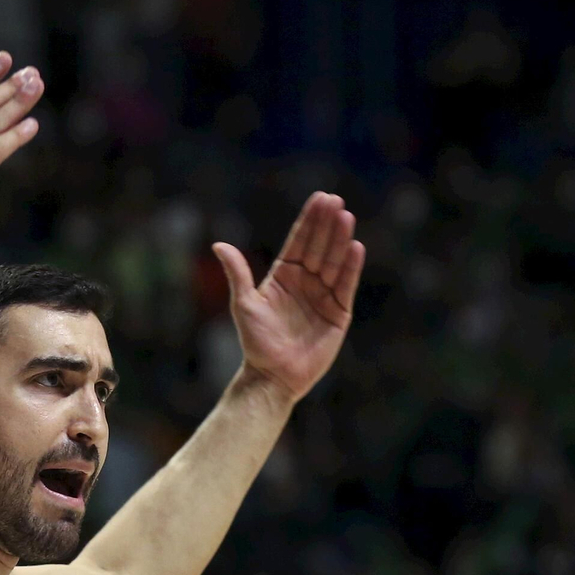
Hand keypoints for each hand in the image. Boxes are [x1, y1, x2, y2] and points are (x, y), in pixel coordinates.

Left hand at [213, 192, 366, 403]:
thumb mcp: (243, 305)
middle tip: (335, 201)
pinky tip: (355, 247)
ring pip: (333, 262)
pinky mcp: (338, 313)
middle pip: (319, 247)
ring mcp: (323, 296)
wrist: (272, 376)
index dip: (310, 221)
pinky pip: (345, 286)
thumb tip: (219, 245)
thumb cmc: (255, 342)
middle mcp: (306, 283)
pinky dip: (350, 268)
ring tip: (346, 217)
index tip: (320, 198)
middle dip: (327, 224)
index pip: (299, 242)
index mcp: (283, 277)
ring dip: (340, 240)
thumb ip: (237, 274)